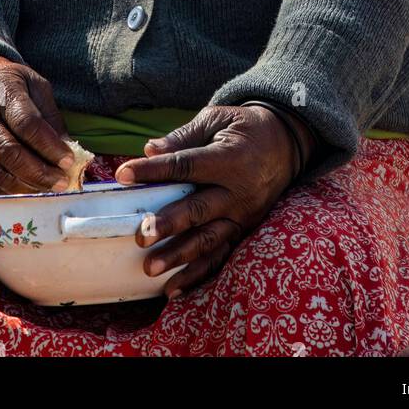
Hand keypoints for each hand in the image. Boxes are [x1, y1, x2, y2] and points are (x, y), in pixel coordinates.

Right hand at [0, 54, 74, 194]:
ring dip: (27, 186)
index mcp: (2, 94)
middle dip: (39, 172)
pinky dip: (11, 189)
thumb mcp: (35, 85)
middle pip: (11, 153)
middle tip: (62, 182)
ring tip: (50, 187)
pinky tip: (29, 187)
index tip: (69, 160)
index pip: (27, 125)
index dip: (49, 146)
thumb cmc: (8, 82)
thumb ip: (51, 116)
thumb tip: (67, 148)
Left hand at [114, 104, 305, 298]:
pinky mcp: (245, 232)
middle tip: (141, 236)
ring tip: (150, 268)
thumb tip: (150, 149)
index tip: (123, 174)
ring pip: (209, 240)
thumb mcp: (217, 120)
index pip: (185, 166)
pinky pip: (222, 257)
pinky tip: (174, 288)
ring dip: (179, 256)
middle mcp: (239, 192)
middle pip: (199, 210)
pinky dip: (198, 274)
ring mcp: (244, 216)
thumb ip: (184, 137)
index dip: (154, 170)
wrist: (286, 144)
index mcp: (230, 158)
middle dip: (169, 224)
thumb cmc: (244, 128)